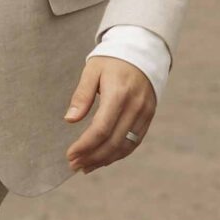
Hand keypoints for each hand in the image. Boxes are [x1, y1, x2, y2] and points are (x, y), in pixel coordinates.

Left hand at [65, 56, 155, 174]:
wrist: (142, 51)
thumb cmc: (112, 60)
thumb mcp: (92, 70)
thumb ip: (81, 95)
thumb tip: (70, 119)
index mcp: (119, 95)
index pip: (101, 129)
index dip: (85, 146)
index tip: (69, 155)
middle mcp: (135, 107)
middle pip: (113, 142)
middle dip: (92, 157)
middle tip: (74, 165)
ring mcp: (145, 113)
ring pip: (125, 146)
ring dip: (105, 160)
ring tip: (86, 167)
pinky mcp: (149, 117)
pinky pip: (135, 141)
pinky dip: (119, 154)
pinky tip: (103, 159)